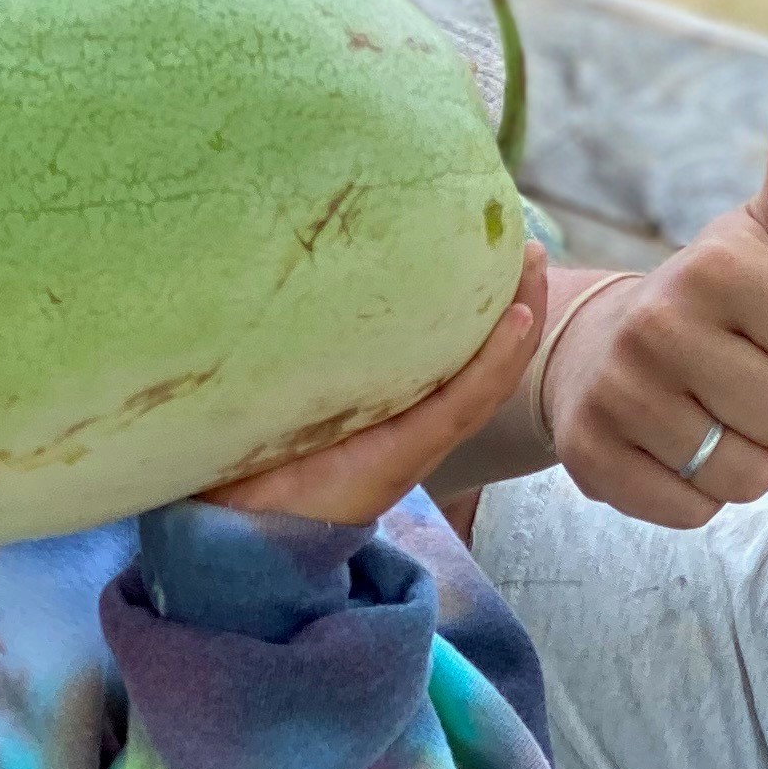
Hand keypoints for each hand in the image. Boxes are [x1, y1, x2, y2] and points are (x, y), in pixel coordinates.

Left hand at [210, 247, 546, 528]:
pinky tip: (518, 321)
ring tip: (534, 268)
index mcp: (387, 406)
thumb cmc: (247, 456)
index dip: (479, 303)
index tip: (490, 245)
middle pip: (482, 358)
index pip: (450, 350)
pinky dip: (496, 363)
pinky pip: (463, 404)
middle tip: (528, 246)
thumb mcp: (284, 381)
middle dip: (514, 301)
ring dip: (520, 321)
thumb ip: (293, 341)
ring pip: (489, 377)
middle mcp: (411, 423)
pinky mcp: (405, 456)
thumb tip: (273, 268)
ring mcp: (415, 440)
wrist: (234, 523)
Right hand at [541, 56, 767, 527]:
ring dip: (745, 456)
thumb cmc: (711, 299)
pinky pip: (697, 510)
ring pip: (750, 474)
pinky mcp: (593, 462)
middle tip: (742, 378)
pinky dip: (697, 492)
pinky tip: (674, 448)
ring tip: (710, 414)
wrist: (588, 354)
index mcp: (717, 268)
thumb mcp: (765, 230)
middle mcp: (660, 327)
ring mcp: (619, 398)